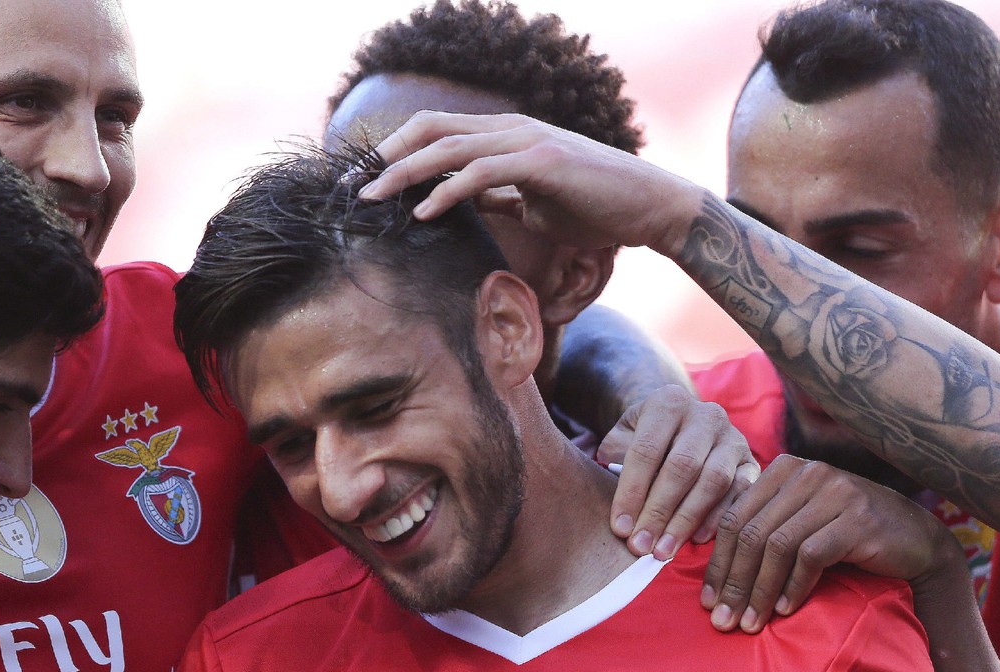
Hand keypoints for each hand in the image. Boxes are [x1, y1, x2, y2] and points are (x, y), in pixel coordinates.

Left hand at [362, 113, 702, 256]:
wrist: (650, 207)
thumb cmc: (595, 206)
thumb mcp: (534, 201)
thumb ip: (499, 197)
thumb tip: (464, 203)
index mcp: (503, 135)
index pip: (433, 133)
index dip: (393, 154)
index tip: (362, 184)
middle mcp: (508, 129)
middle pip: (428, 130)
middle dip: (383, 159)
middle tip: (350, 191)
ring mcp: (525, 141)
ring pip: (447, 148)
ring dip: (403, 174)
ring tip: (372, 200)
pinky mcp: (542, 162)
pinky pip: (481, 174)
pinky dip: (446, 192)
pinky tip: (422, 214)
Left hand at [596, 386, 758, 558]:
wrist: (679, 423)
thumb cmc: (643, 439)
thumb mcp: (621, 439)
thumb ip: (615, 464)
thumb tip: (621, 515)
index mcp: (668, 402)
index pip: (646, 450)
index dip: (631, 492)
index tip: (620, 528)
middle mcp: (705, 414)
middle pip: (681, 467)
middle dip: (658, 512)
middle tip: (640, 546)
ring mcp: (732, 437)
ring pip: (713, 480)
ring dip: (686, 520)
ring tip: (663, 550)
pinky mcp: (751, 461)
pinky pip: (740, 491)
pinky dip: (718, 517)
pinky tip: (696, 539)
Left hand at [701, 454, 963, 632]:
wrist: (917, 541)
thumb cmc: (849, 536)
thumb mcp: (801, 522)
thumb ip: (763, 529)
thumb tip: (713, 576)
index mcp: (785, 469)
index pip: (735, 517)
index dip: (718, 563)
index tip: (708, 602)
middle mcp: (807, 473)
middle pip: (751, 532)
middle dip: (734, 583)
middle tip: (723, 621)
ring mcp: (834, 492)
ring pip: (776, 546)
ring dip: (760, 591)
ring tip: (751, 624)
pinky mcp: (856, 518)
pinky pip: (810, 556)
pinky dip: (793, 587)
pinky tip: (784, 610)